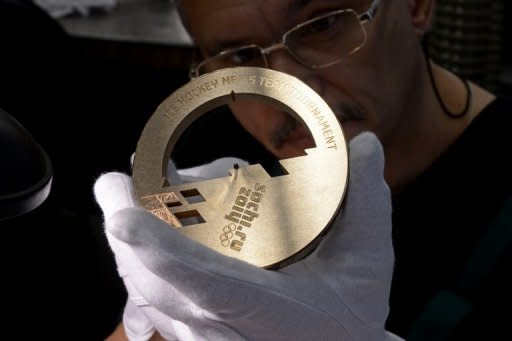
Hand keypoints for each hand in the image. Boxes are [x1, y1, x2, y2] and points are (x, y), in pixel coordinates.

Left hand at [95, 132, 399, 340]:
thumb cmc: (350, 317)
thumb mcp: (367, 261)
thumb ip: (366, 201)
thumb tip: (366, 144)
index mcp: (267, 310)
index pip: (205, 283)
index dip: (160, 252)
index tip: (122, 218)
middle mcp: (227, 329)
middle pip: (156, 286)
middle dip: (124, 237)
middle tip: (112, 184)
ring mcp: (208, 337)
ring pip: (147, 297)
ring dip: (127, 249)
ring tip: (122, 201)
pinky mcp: (199, 337)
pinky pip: (153, 306)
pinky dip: (140, 268)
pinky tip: (138, 240)